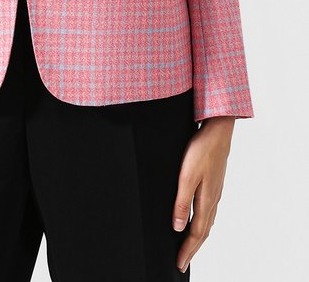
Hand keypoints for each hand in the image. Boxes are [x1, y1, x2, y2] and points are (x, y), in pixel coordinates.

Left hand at [172, 116, 234, 272]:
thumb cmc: (202, 150)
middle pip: (203, 231)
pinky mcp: (214, 184)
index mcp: (207, 200)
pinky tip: (200, 220)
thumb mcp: (187, 176)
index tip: (179, 264)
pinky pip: (209, 211)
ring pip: (207, 222)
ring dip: (198, 237)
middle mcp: (213, 200)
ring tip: (190, 247)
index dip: (187, 250)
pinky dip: (203, 223)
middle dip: (193, 249)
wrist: (218, 131)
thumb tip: (178, 227)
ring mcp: (215, 192)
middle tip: (183, 263)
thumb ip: (182, 202)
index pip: (196, 233)